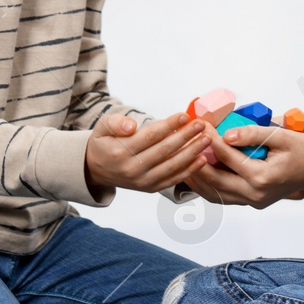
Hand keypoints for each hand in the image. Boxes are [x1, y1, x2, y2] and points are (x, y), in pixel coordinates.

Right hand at [85, 112, 210, 193]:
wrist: (97, 169)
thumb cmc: (104, 143)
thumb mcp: (102, 127)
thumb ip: (115, 123)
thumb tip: (131, 125)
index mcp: (120, 152)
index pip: (150, 136)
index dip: (169, 125)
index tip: (184, 115)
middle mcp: (132, 169)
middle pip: (164, 150)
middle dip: (185, 136)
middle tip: (201, 124)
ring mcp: (142, 181)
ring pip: (172, 166)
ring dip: (192, 152)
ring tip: (206, 138)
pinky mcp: (150, 188)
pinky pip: (173, 179)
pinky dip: (189, 170)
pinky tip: (202, 159)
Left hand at [185, 122, 303, 208]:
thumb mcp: (280, 136)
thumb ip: (252, 134)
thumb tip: (226, 135)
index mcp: (262, 178)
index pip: (227, 157)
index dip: (211, 139)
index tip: (200, 125)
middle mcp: (256, 194)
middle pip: (215, 180)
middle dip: (197, 161)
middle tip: (184, 145)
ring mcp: (255, 201)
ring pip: (217, 194)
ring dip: (200, 179)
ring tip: (185, 163)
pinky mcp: (255, 201)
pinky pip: (226, 196)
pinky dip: (212, 186)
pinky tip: (202, 174)